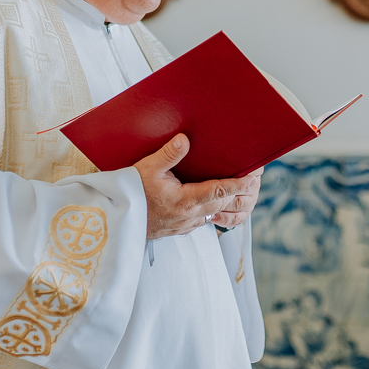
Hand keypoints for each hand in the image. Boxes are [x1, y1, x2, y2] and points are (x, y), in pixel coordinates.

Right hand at [134, 134, 257, 239]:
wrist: (116, 221)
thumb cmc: (130, 193)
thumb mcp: (147, 168)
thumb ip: (168, 154)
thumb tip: (185, 139)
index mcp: (185, 200)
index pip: (220, 190)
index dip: (238, 183)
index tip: (253, 176)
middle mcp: (189, 216)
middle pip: (221, 202)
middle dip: (238, 191)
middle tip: (251, 179)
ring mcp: (184, 225)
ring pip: (213, 212)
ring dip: (226, 201)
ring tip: (236, 188)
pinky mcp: (179, 229)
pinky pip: (202, 219)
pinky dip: (211, 209)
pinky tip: (211, 200)